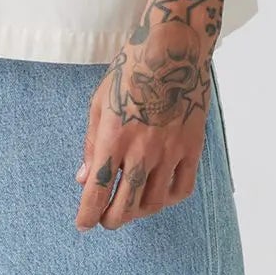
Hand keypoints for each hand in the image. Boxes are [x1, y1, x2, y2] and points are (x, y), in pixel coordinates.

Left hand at [74, 31, 210, 229]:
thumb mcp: (99, 104)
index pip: (97, 190)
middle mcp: (142, 149)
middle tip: (106, 220)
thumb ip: (92, 145)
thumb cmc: (130, 72)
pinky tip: (159, 196)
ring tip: (130, 209)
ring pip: (154, 202)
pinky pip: (182, 187)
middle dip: (111, 220)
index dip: (88, 214)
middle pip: (125, 204)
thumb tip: (84, 178)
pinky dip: (168, 200)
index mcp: (113, 138)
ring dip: (138, 213)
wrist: (173, 50)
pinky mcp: (192, 147)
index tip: (83, 224)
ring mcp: (170, 150)